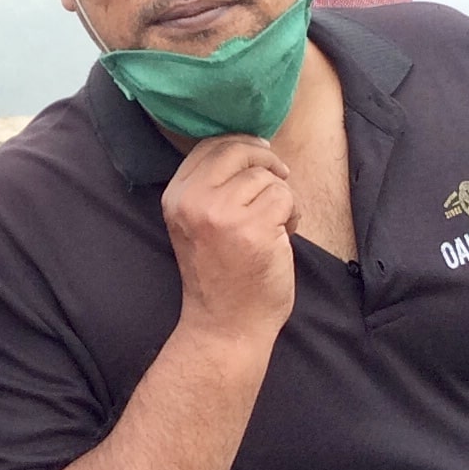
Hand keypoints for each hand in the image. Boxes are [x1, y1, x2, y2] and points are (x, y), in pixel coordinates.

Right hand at [161, 134, 299, 343]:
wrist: (224, 325)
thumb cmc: (219, 274)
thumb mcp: (195, 223)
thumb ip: (210, 187)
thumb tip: (250, 147)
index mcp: (175, 197)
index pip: (207, 147)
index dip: (239, 144)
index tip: (259, 154)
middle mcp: (193, 201)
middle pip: (236, 151)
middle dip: (265, 158)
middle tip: (280, 175)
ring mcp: (222, 214)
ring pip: (265, 176)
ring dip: (281, 196)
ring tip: (276, 223)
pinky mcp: (253, 228)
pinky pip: (284, 197)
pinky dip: (293, 214)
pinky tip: (285, 234)